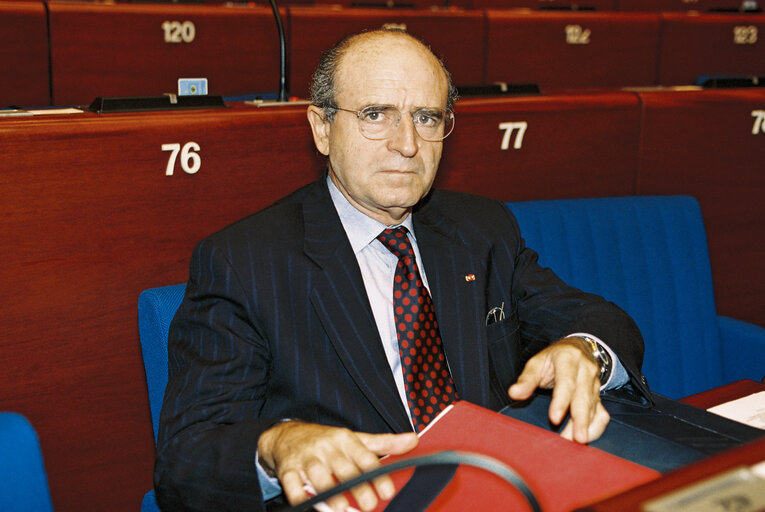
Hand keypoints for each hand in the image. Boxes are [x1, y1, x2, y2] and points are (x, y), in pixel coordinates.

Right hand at [257, 421, 417, 510]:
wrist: (287, 435)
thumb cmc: (327, 441)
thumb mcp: (356, 439)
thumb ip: (385, 442)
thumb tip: (414, 440)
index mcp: (347, 440)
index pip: (365, 458)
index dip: (377, 475)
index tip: (387, 492)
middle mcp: (328, 448)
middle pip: (345, 469)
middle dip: (357, 487)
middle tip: (369, 505)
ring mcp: (307, 458)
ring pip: (318, 475)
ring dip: (329, 492)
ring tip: (340, 508)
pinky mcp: (288, 468)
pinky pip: (291, 482)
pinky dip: (297, 494)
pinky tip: (305, 503)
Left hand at [507, 337, 609, 443]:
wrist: (578, 349)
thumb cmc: (553, 359)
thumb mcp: (537, 362)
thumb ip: (526, 379)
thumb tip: (514, 393)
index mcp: (568, 358)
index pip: (566, 382)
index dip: (561, 401)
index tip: (554, 419)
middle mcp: (586, 370)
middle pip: (584, 396)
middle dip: (580, 419)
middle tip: (576, 439)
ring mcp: (595, 383)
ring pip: (594, 407)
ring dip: (587, 426)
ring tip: (576, 442)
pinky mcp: (599, 395)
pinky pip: (601, 413)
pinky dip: (596, 428)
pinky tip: (586, 437)